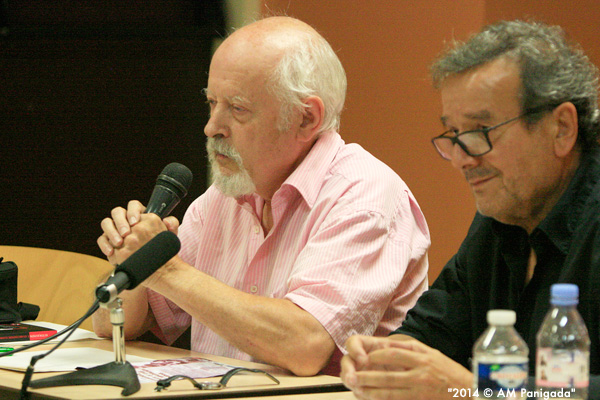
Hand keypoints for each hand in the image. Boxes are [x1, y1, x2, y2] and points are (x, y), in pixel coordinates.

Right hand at [97, 200, 178, 264]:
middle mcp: (125, 220)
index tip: (135, 221)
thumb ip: (171, 225)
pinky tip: (111, 252)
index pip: (133, 205)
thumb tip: (167, 220)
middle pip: (117, 212)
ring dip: (111, 232)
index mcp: (139, 215)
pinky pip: (101, 239)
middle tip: (126, 233)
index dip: (133, 211)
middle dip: (121, 222)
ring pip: (107, 223)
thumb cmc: (160, 247)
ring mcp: (115, 230)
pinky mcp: (108, 241)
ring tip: (119, 243)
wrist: (152, 265)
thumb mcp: (169, 236)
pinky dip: (104, 245)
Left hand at [341, 335, 471, 399]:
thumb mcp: (431, 352)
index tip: (364, 358)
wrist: (468, 390)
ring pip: (389, 391)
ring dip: (370, 391)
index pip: (392, 354)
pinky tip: (372, 398)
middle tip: (351, 376)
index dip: (375, 357)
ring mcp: (419, 389)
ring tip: (356, 389)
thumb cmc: (448, 370)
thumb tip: (387, 345)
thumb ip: (410, 348)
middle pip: (387, 374)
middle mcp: (419, 373)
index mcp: (421, 357)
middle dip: (367, 376)